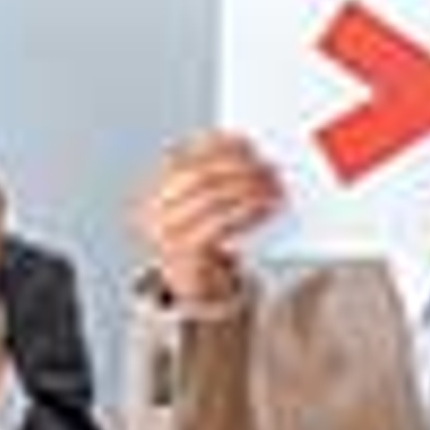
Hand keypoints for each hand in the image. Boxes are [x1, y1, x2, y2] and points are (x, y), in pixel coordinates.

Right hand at [134, 131, 281, 309]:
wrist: (193, 287)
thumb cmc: (205, 241)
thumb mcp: (203, 208)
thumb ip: (215, 182)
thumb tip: (251, 154)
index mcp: (156, 189)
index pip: (184, 154)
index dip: (217, 145)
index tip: (249, 142)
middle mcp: (154, 207)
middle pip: (200, 174)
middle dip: (238, 166)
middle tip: (270, 167)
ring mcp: (164, 231)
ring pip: (211, 196)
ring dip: (248, 188)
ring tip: (274, 187)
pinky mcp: (183, 252)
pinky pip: (220, 224)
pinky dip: (247, 212)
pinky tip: (266, 208)